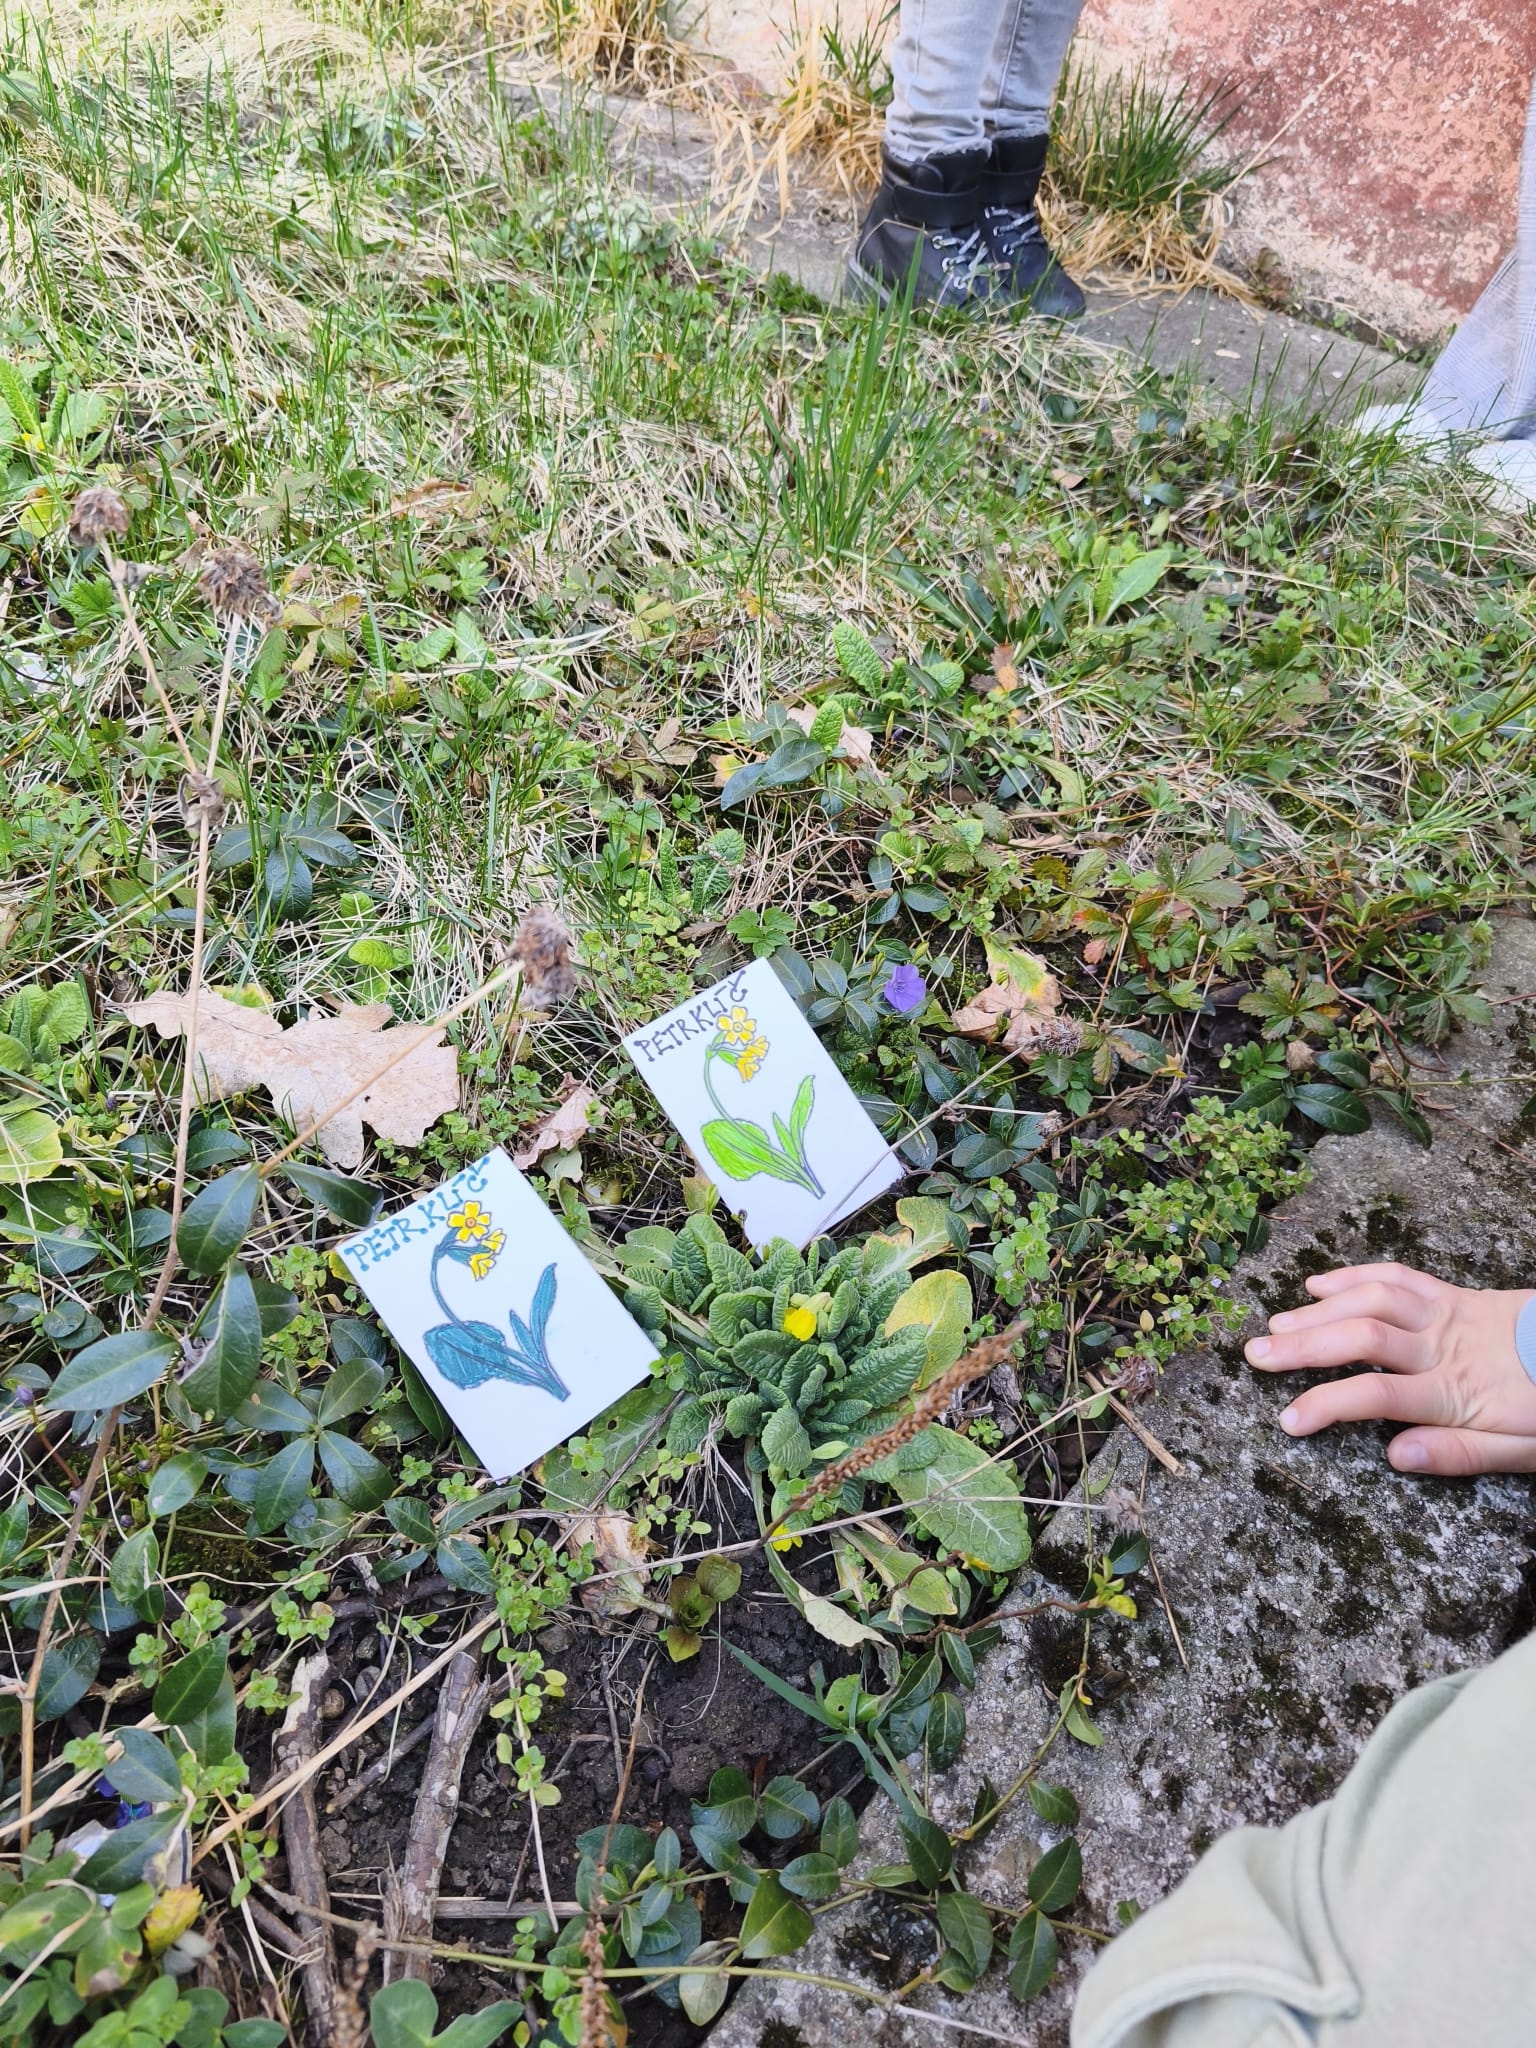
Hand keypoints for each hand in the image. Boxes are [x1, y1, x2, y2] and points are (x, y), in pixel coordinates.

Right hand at [1244, 1261, 1535, 1475]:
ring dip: (1319, 1309)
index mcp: (1456, 1393)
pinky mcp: (1452, 1294)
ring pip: (1372, 1299)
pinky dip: (1355, 1275)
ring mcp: (1446, 1314)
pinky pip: (1398, 1276)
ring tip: (1277, 1325)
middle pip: (1361, 1337)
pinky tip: (1320, 1284)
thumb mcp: (1523, 1450)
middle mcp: (1443, 1346)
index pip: (1377, 1395)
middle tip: (1256, 1355)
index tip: (1287, 1420)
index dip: (1326, 1404)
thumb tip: (1396, 1455)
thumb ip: (1460, 1454)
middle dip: (1303, 1345)